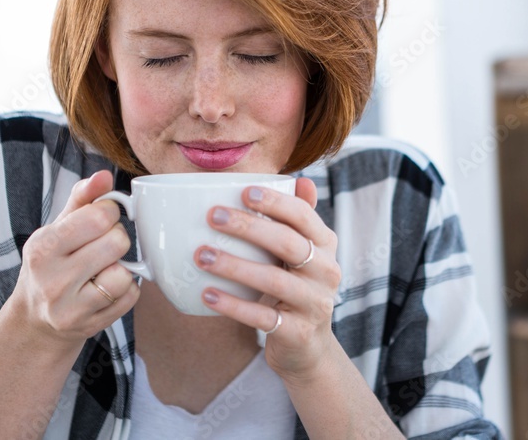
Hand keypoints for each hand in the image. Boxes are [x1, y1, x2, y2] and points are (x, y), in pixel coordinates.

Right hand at [13, 170, 139, 346]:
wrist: (35, 321)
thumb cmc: (51, 264)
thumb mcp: (56, 228)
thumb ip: (82, 198)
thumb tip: (104, 175)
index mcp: (42, 246)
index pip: (98, 216)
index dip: (110, 212)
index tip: (102, 219)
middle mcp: (52, 279)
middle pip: (117, 242)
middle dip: (117, 238)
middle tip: (103, 245)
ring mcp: (71, 307)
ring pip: (125, 273)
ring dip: (122, 267)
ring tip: (104, 268)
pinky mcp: (90, 326)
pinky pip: (131, 296)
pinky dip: (127, 289)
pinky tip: (108, 288)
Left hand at [193, 177, 341, 381]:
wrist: (309, 348)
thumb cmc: (297, 288)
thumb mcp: (305, 254)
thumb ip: (300, 219)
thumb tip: (299, 180)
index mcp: (326, 245)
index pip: (303, 216)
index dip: (275, 202)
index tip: (244, 191)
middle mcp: (326, 272)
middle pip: (287, 243)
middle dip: (248, 227)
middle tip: (213, 216)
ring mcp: (314, 304)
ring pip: (273, 280)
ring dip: (234, 266)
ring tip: (201, 255)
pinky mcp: (297, 332)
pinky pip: (262, 316)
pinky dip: (233, 305)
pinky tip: (207, 294)